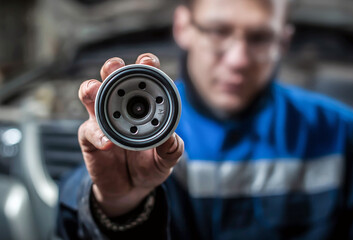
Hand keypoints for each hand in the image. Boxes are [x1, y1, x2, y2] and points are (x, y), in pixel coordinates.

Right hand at [78, 53, 183, 216]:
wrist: (132, 188)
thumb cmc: (150, 165)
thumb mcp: (166, 158)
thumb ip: (171, 148)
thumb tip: (171, 136)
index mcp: (143, 105)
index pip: (142, 78)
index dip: (145, 65)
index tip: (149, 61)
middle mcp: (120, 106)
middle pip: (112, 77)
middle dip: (113, 67)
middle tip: (117, 67)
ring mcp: (102, 120)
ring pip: (90, 95)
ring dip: (92, 89)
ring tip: (97, 90)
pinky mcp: (89, 138)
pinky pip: (89, 131)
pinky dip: (98, 134)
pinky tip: (107, 142)